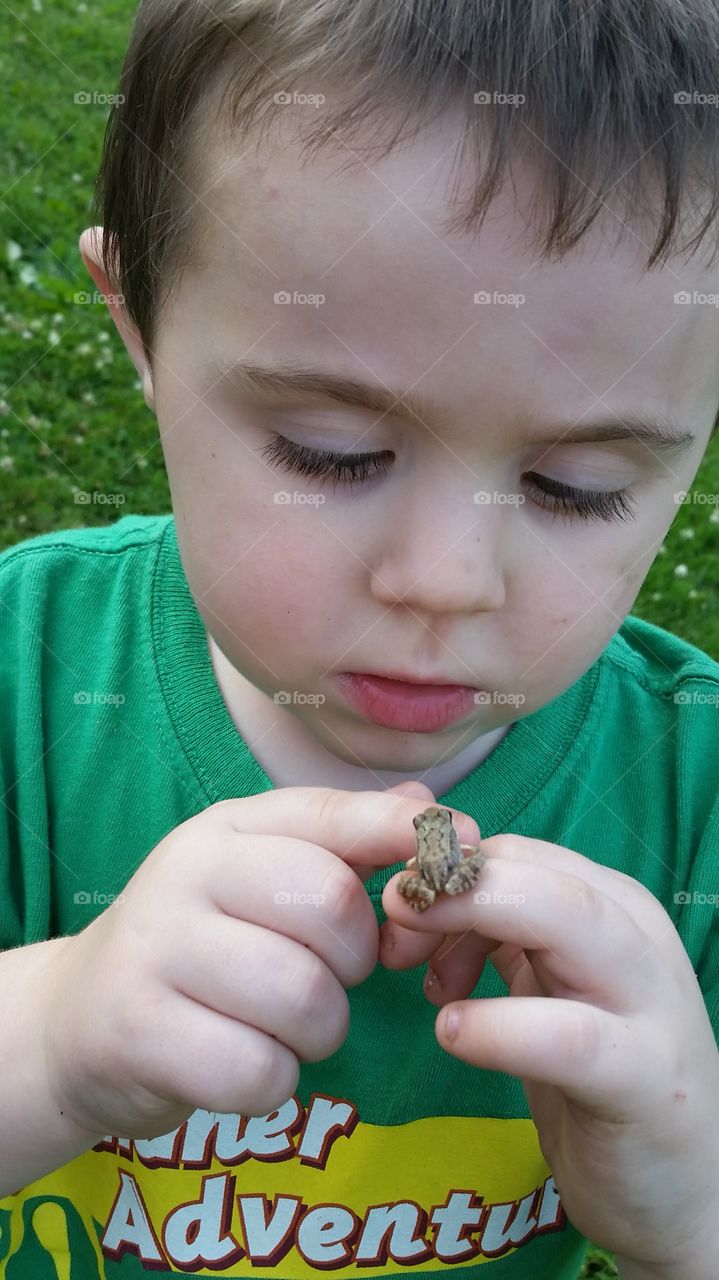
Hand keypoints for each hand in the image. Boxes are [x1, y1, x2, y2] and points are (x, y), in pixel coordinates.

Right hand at [40, 784, 427, 1140]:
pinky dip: (273, 1080)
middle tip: (325, 977)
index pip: (330, 815)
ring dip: (318, 1030)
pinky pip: (260, 1070)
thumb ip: (341, 841)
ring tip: (285, 1025)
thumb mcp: (258, 875)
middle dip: (354, 961)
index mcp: (224, 827)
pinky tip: (244, 1061)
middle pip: (334, 912)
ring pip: (305, 998)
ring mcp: (157, 951)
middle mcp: (186, 873)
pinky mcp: (140, 1033)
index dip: (405, 835)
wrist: (80, 1017)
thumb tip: (430, 804)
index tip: (467, 847)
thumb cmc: (198, 943)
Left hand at [381, 810, 718, 1268]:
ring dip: (476, 922)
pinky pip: (570, 1036)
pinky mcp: (645, 1080)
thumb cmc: (602, 1074)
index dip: (444, 873)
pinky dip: (503, 1027)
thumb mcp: (549, 985)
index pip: (516, 852)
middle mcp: (635, 936)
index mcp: (610, 905)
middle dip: (453, 881)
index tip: (398, 918)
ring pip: (568, 920)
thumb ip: (500, 934)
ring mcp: (649, 1004)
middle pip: (538, 870)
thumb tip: (413, 897)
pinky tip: (455, 1034)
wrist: (685, 1184)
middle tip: (393, 916)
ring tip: (418, 972)